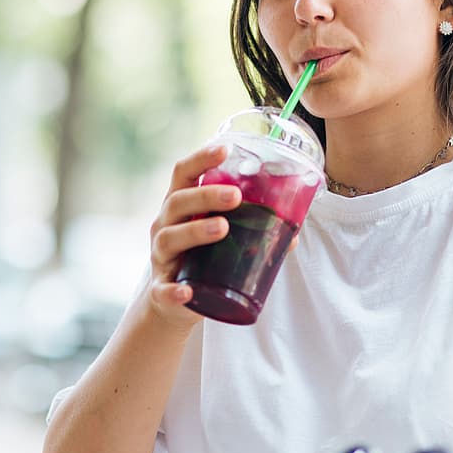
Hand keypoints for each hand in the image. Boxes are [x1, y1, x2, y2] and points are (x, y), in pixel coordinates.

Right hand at [145, 143, 241, 329]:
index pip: (184, 174)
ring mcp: (161, 258)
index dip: (201, 159)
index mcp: (181, 208)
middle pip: (177, 202)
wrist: (170, 303)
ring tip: (222, 228)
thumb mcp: (218, 239)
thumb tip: (291, 232)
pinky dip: (173, 291)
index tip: (225, 149)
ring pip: (170, 238)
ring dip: (195, 231)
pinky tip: (187, 292)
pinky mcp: (160, 291)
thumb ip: (250, 230)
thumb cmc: (199, 259)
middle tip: (235, 196)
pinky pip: (163, 290)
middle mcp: (165, 226)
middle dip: (206, 196)